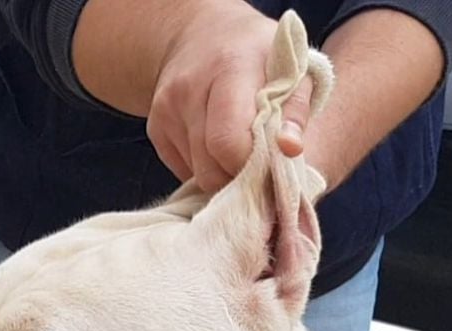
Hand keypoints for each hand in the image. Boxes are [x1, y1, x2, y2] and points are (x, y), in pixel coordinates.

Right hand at [148, 1, 313, 191]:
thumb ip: (296, 109)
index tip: (271, 163)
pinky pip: (184, 170)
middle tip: (259, 165)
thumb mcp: (290, 66)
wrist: (202, 32)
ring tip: (240, 150)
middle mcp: (189, 89)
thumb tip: (290, 148)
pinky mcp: (156, 127)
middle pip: (211, 168)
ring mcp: (167, 110)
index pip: (229, 143)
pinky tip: (217, 145)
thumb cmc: (258, 55)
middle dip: (238, 177)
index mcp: (229, 69)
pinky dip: (206, 168)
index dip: (253, 166)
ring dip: (223, 174)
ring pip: (198, 174)